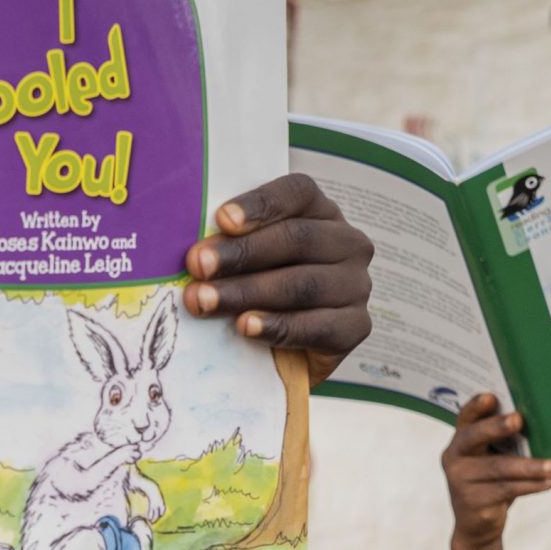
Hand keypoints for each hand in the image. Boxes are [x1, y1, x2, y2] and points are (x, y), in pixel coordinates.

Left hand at [182, 173, 371, 383]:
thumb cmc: (257, 293)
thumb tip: (193, 250)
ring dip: (248, 292)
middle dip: (241, 253)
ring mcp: (356, 285)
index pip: (298, 193)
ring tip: (206, 302)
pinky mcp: (357, 327)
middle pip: (296, 239)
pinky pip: (319, 327)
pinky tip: (246, 327)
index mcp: (320, 212)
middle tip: (198, 266)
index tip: (222, 220)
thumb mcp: (244, 261)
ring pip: (303, 284)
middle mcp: (347, 243)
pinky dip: (278, 327)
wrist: (282, 356)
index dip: (260, 204)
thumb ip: (228, 246)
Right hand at [441, 394, 550, 549]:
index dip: (476, 406)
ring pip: (498, 468)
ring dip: (529, 466)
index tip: (492, 396)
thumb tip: (543, 425)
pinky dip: (530, 486)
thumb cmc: (491, 482)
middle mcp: (454, 457)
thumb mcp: (494, 459)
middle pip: (475, 437)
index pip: (465, 418)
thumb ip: (505, 443)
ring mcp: (460, 480)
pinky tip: (548, 482)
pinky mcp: (472, 502)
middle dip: (497, 427)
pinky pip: (506, 490)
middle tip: (519, 420)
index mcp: (460, 441)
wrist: (476, 526)